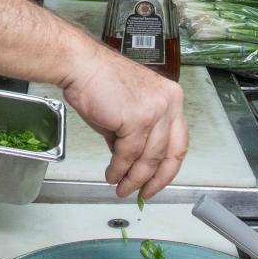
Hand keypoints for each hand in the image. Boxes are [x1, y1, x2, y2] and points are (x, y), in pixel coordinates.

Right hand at [61, 43, 187, 198]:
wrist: (79, 65)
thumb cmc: (97, 81)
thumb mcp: (126, 109)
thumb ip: (134, 134)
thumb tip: (129, 160)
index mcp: (172, 98)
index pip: (178, 141)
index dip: (167, 167)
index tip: (156, 181)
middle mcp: (169, 104)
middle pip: (170, 153)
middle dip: (156, 179)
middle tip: (143, 193)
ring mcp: (155, 111)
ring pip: (149, 158)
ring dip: (133, 178)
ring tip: (120, 187)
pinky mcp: (137, 119)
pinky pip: (129, 154)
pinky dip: (119, 169)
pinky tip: (111, 175)